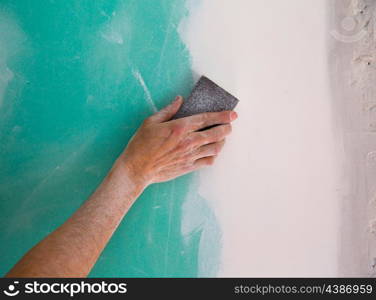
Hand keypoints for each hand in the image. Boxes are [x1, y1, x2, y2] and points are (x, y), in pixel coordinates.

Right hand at [120, 96, 237, 185]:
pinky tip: (212, 151)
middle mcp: (188, 141)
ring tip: (222, 137)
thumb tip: (179, 100)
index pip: (206, 119)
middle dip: (226, 127)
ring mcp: (190, 155)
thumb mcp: (151, 122)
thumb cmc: (141, 145)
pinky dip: (214, 155)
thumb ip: (168, 110)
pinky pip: (209, 161)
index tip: (232, 113)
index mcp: (180, 128)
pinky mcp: (189, 166)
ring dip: (222, 141)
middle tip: (230, 124)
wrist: (137, 169)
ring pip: (216, 148)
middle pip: (216, 133)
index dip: (222, 115)